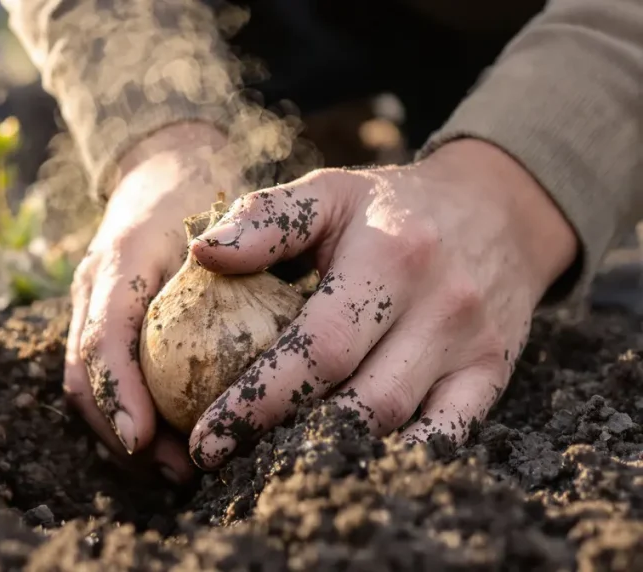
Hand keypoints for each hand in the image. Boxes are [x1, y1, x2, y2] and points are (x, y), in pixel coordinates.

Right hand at [65, 123, 244, 482]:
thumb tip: (279, 325)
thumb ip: (252, 248)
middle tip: (174, 471)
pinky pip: (105, 381)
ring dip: (124, 436)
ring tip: (177, 470)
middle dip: (119, 434)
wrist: (163, 167)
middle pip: (85, 378)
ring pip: (88, 387)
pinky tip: (171, 443)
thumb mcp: (234, 209)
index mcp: (119, 260)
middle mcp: (93, 289)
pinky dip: (131, 416)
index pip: (103, 336)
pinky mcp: (102, 323)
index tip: (143, 439)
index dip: (118, 392)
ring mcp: (91, 307)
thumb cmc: (205, 190)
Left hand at [186, 138, 577, 468]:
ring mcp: (473, 346)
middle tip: (225, 462)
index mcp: (392, 257)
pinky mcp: (493, 374)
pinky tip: (342, 466)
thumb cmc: (391, 205)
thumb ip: (265, 218)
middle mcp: (440, 306)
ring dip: (330, 452)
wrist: (499, 207)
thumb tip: (203, 254)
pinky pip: (447, 437)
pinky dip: (395, 459)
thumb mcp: (330, 192)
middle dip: (284, 438)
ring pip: (397, 424)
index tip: (207, 439)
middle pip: (359, 400)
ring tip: (267, 464)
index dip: (259, 400)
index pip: (318, 348)